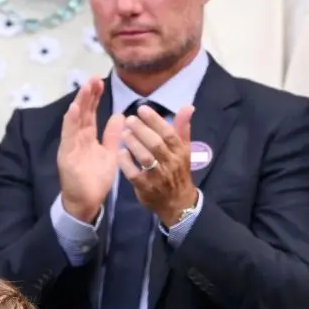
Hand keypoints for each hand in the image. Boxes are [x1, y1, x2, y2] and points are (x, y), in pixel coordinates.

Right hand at [57, 78, 122, 222]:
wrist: (86, 202)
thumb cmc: (96, 180)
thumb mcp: (109, 154)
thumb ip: (112, 136)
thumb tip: (119, 116)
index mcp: (88, 137)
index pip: (91, 113)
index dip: (95, 98)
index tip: (100, 82)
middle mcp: (77, 138)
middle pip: (82, 113)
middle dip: (87, 95)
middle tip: (93, 78)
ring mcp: (70, 145)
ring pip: (75, 120)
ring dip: (79, 104)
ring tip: (85, 88)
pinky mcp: (66, 155)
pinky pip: (68, 136)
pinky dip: (71, 122)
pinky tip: (74, 109)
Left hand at [120, 103, 197, 226]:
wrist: (178, 202)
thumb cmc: (178, 171)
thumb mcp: (184, 150)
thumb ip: (183, 128)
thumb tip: (188, 106)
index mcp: (180, 151)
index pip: (168, 133)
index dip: (155, 120)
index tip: (142, 109)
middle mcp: (170, 163)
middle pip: (156, 144)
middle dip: (142, 130)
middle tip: (129, 120)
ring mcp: (158, 176)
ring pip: (145, 158)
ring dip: (133, 144)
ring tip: (124, 133)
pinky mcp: (146, 188)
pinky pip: (134, 174)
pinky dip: (126, 163)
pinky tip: (121, 153)